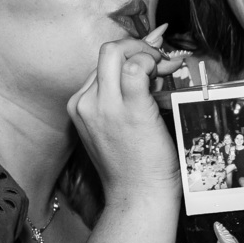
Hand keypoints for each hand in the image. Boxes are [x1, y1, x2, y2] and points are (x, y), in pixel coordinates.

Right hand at [67, 28, 183, 196]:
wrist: (138, 196)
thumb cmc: (135, 165)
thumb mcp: (118, 126)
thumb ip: (127, 94)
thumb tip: (148, 64)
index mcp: (80, 105)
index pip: (103, 65)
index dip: (131, 57)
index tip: (153, 64)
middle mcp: (86, 102)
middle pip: (106, 51)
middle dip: (136, 46)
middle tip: (158, 59)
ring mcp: (103, 105)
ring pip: (115, 52)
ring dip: (145, 51)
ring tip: (164, 67)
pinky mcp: (127, 109)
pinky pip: (136, 67)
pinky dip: (151, 62)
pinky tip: (164, 74)